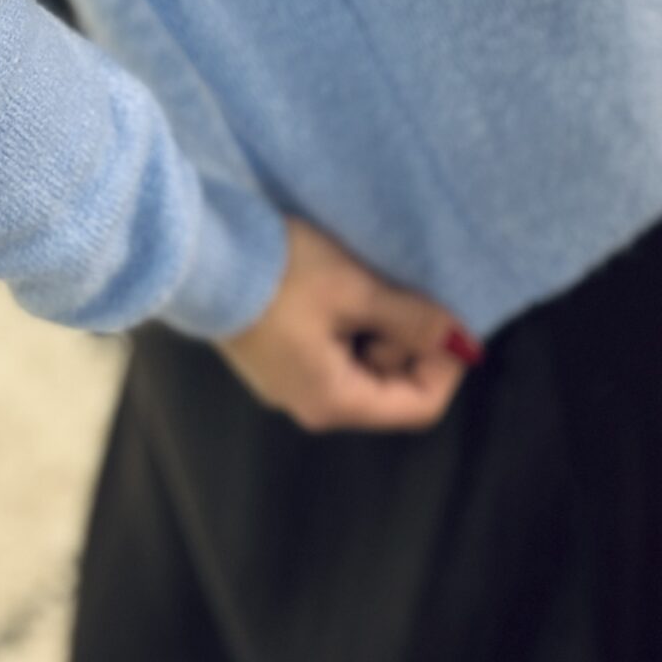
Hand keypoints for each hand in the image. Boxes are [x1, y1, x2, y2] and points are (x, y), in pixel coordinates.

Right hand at [217, 215, 482, 432]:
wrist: (200, 254)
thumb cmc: (280, 274)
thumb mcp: (354, 290)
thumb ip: (410, 318)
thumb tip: (460, 339)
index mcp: (334, 401)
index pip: (418, 406)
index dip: (446, 365)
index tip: (449, 319)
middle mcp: (311, 404)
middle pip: (389, 388)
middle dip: (408, 343)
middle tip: (398, 292)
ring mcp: (289, 382)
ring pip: (362, 366)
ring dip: (379, 328)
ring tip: (366, 282)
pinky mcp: (276, 357)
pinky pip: (333, 352)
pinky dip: (350, 324)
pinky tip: (341, 287)